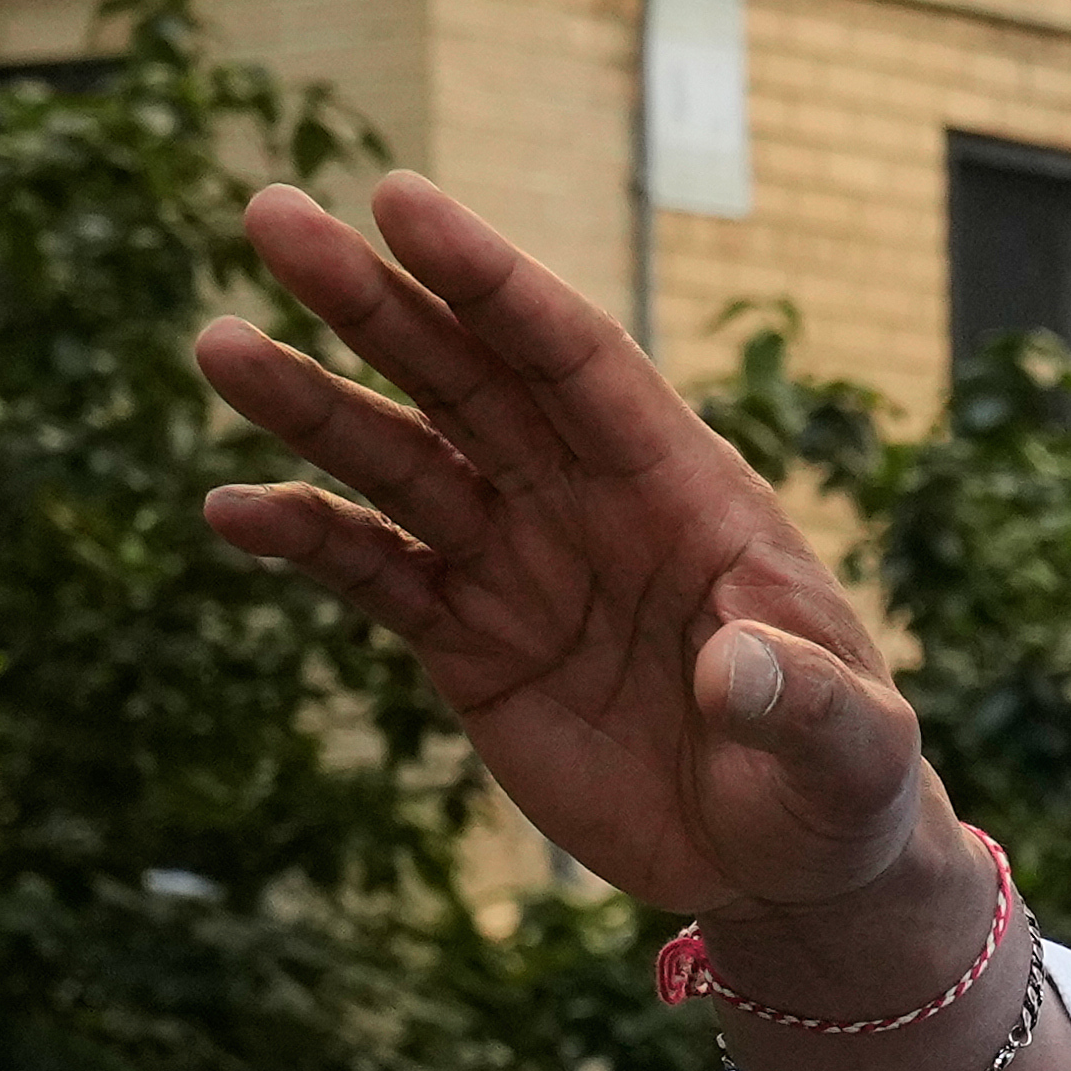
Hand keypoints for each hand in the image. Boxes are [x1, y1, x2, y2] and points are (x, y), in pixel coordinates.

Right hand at [195, 174, 959, 974]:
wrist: (784, 866)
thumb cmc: (839, 784)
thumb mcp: (850, 748)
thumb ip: (804, 701)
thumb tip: (736, 673)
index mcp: (691, 495)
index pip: (580, 363)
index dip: (493, 284)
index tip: (400, 204)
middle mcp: (593, 508)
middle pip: (470, 383)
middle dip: (376, 304)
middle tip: (272, 217)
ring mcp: (524, 568)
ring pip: (402, 462)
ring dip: (312, 408)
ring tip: (220, 346)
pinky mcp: (472, 644)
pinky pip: (375, 575)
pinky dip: (306, 542)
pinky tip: (230, 512)